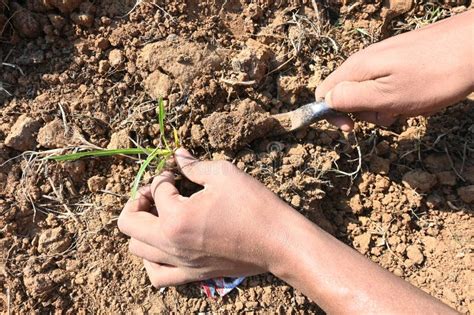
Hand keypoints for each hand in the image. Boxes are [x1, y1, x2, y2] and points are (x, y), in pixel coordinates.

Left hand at [117, 148, 295, 286]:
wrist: (278, 242)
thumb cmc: (253, 205)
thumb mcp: (224, 174)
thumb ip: (194, 165)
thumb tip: (178, 154)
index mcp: (176, 217)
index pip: (156, 189)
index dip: (165, 175)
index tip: (178, 172)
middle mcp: (171, 244)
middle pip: (129, 223)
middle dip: (139, 200)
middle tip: (157, 191)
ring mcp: (180, 263)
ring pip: (137, 250)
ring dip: (141, 228)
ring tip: (159, 215)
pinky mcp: (191, 275)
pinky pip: (157, 276)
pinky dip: (151, 260)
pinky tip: (164, 245)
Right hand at [316, 10, 473, 130]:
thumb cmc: (434, 75)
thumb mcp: (388, 96)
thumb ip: (352, 99)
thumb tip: (326, 101)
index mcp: (357, 68)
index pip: (324, 92)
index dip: (332, 114)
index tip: (351, 128)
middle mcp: (365, 61)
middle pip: (347, 94)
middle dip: (364, 113)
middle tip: (390, 115)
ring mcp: (384, 59)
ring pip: (370, 92)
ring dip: (384, 107)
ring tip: (408, 106)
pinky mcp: (400, 60)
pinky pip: (388, 85)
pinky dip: (398, 97)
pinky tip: (417, 98)